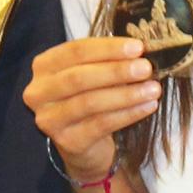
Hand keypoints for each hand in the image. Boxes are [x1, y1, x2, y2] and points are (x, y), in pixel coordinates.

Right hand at [24, 36, 160, 182]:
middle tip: (146, 68)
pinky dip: (128, 114)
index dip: (107, 48)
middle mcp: (39, 92)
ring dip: (126, 94)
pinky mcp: (67, 141)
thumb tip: (139, 50)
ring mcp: (49, 119)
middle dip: (116, 71)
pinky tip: (147, 106)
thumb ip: (106, 60)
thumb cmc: (89, 98)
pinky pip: (101, 125)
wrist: (83, 145)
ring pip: (90, 102)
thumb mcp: (91, 74)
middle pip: (79, 77)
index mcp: (44, 66)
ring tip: (153, 89)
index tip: (138, 47)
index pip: (75, 51)